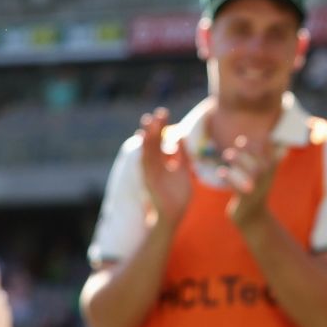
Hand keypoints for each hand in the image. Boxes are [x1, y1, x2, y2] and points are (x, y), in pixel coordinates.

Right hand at [137, 109, 193, 228]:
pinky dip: (144, 153)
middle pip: (153, 143)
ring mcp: (150, 172)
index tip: (163, 112)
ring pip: (147, 151)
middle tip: (157, 112)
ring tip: (147, 123)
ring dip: (147, 137)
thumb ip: (183, 155)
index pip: (161, 140)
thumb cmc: (178, 194)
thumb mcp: (183, 171)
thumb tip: (181, 136)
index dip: (161, 127)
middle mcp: (154, 165)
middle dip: (154, 128)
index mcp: (162, 161)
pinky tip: (143, 142)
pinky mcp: (148, 180)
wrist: (174, 214)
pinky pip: (145, 165)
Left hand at [217, 135, 281, 231]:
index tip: (247, 137)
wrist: (253, 216)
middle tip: (238, 141)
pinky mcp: (246, 199)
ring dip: (240, 161)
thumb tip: (266, 137)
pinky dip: (229, 179)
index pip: (270, 152)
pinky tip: (220, 172)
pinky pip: (238, 188)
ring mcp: (257, 189)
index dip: (262, 142)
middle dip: (250, 149)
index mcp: (270, 170)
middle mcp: (266, 179)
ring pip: (252, 172)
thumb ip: (265, 157)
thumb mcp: (265, 175)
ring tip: (227, 154)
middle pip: (261, 159)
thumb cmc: (256, 191)